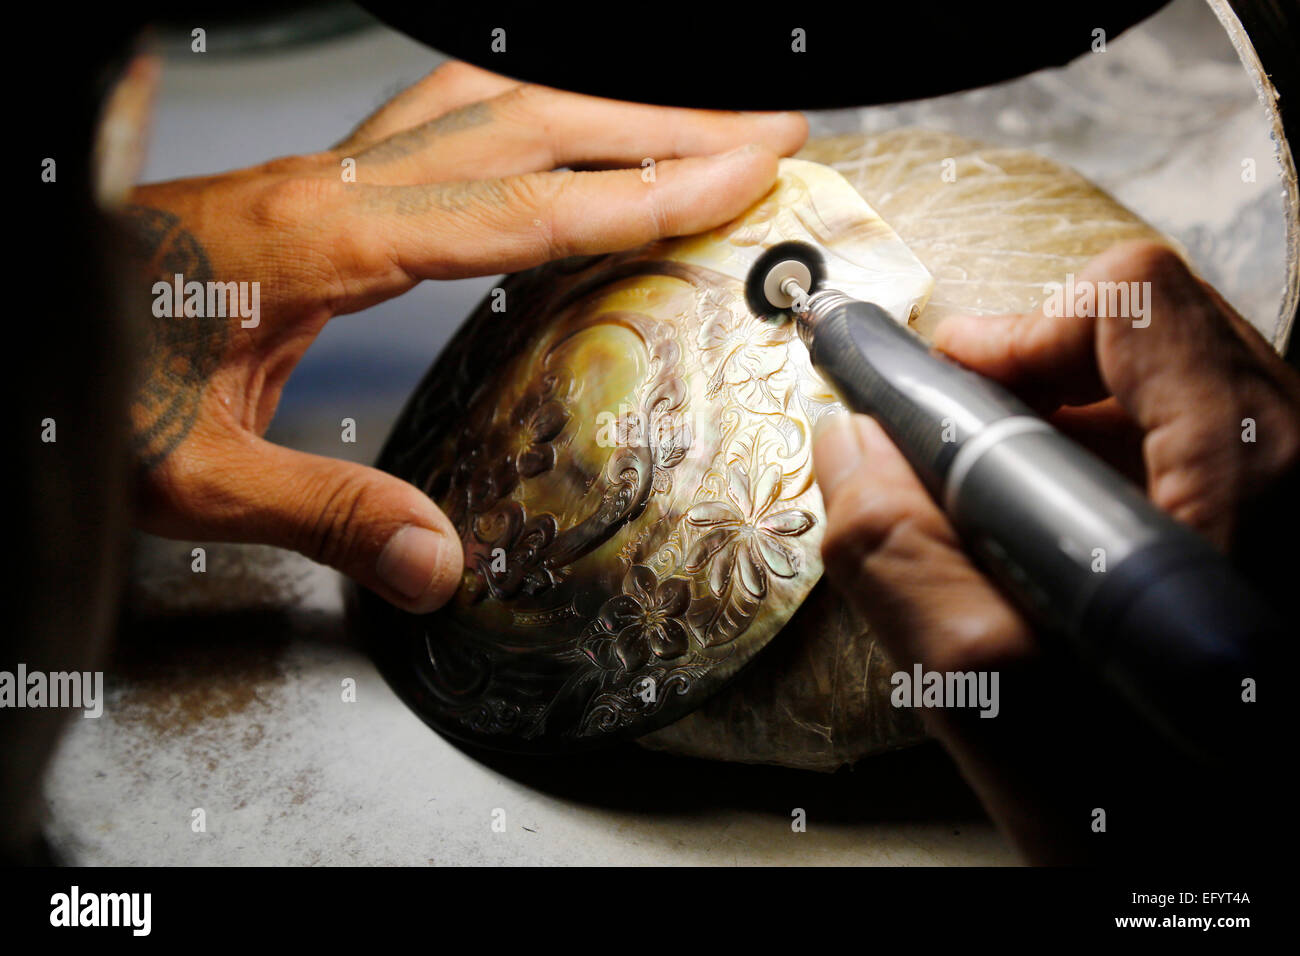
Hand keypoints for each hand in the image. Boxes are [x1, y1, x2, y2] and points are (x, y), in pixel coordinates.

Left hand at [118, 61, 806, 612]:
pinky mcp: (325, 188)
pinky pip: (449, 122)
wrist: (24, 318)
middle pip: (530, 121)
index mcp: (324, 243)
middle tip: (760, 128)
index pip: (522, 207)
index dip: (643, 191)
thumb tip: (441, 564)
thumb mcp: (198, 476)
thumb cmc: (91, 384)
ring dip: (604, 104)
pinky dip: (531, 113)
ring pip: (492, 102)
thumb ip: (327, 511)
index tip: (738, 172)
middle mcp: (339, 187)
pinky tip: (564, 131)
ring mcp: (332, 175)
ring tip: (692, 121)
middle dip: (660, 121)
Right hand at [813, 241, 1298, 861]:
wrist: (1242, 883)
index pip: (1134, 309)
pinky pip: (1197, 447)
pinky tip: (1071, 549)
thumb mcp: (1007, 708)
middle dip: (1036, 380)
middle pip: (1155, 332)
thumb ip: (906, 564)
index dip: (1012, 337)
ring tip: (1014, 513)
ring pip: (1174, 388)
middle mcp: (1296, 470)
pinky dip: (1113, 471)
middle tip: (964, 452)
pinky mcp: (1284, 532)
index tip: (941, 396)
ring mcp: (1297, 502)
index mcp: (1250, 485)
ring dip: (1071, 428)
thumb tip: (850, 447)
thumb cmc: (1168, 828)